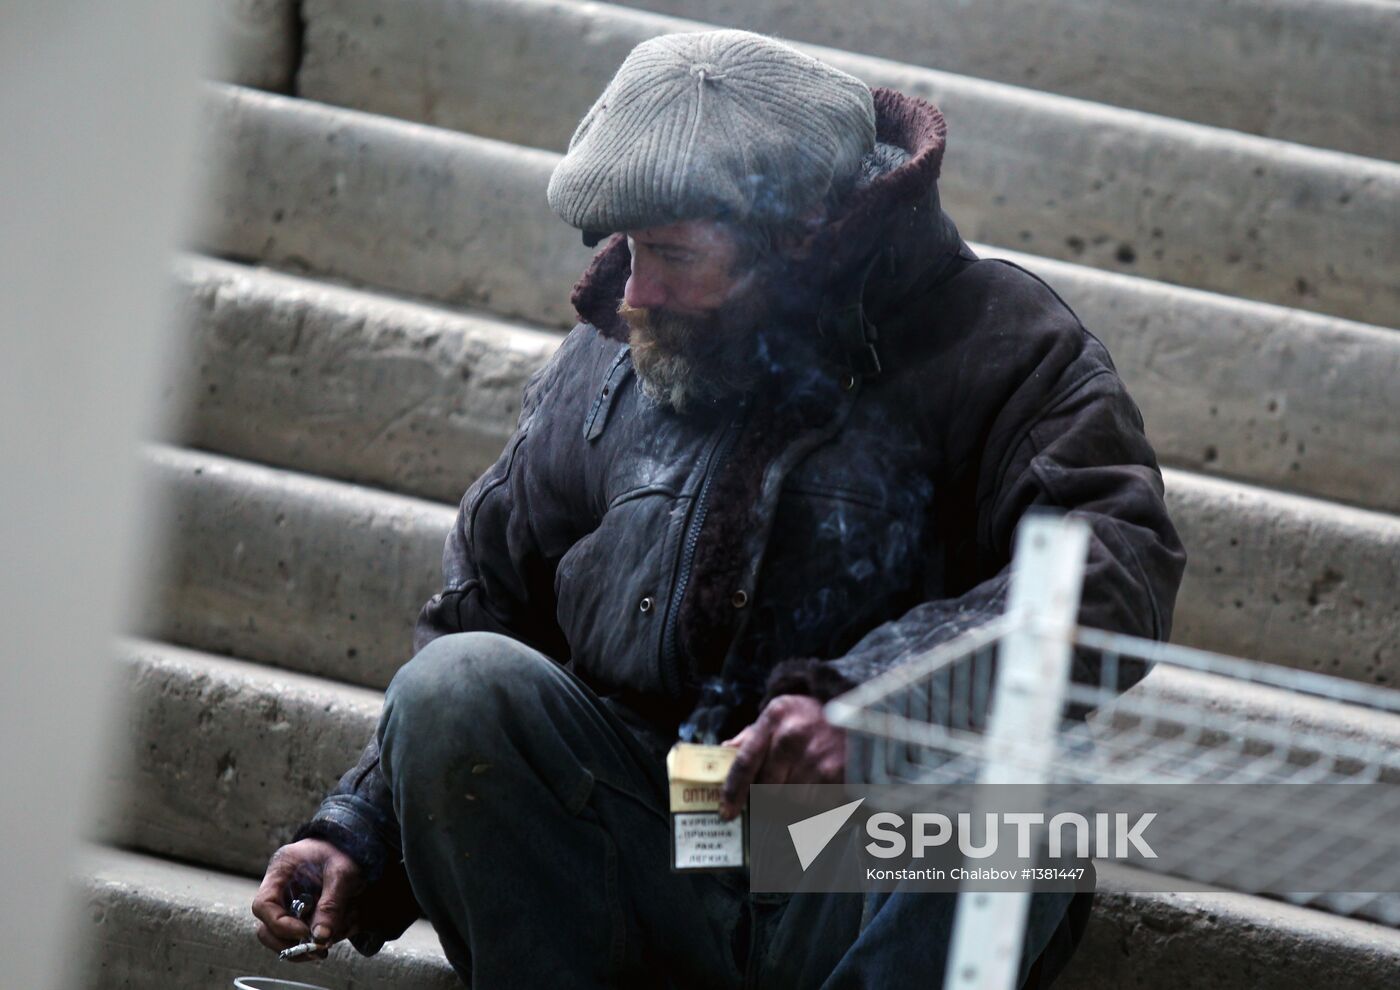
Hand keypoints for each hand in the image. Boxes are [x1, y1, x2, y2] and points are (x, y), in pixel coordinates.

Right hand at [252, 838, 364, 960]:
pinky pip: (303, 936)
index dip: (280, 925)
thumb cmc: (344, 850)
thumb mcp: (342, 872)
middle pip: (267, 928)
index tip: (305, 933)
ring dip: (306, 946)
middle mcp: (279, 890)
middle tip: (317, 950)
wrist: (352, 845)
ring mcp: (289, 904)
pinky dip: (320, 939)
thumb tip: (320, 937)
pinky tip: (342, 928)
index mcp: (280, 871)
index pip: (264, 905)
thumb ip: (331, 903)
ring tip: (333, 939)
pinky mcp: (302, 915)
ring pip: (283, 938)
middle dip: (291, 943)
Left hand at [718, 694, 845, 820]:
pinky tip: (820, 789)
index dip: (733, 791)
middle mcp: (793, 735)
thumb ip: (753, 734)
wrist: (862, 711)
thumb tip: (724, 751)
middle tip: (774, 794)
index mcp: (776, 716)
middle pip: (765, 787)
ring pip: (789, 801)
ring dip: (791, 802)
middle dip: (765, 797)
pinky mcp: (838, 775)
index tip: (727, 811)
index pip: (745, 761)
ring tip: (803, 785)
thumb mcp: (783, 712)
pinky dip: (814, 805)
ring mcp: (816, 756)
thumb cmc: (816, 715)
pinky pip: (814, 806)